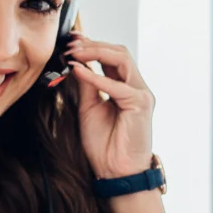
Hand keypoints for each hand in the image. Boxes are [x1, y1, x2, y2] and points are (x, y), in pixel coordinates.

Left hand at [63, 32, 155, 179]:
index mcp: (124, 87)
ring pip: (122, 60)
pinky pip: (117, 85)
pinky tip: (79, 71)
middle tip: (71, 43)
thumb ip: (87, 85)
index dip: (92, 45)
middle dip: (93, 44)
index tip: (71, 39)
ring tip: (74, 52)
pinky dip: (96, 76)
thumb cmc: (104, 145)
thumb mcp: (88, 108)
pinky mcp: (141, 104)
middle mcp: (136, 87)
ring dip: (96, 53)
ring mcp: (141, 95)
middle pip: (119, 52)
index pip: (111, 57)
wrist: (115, 172)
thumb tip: (76, 63)